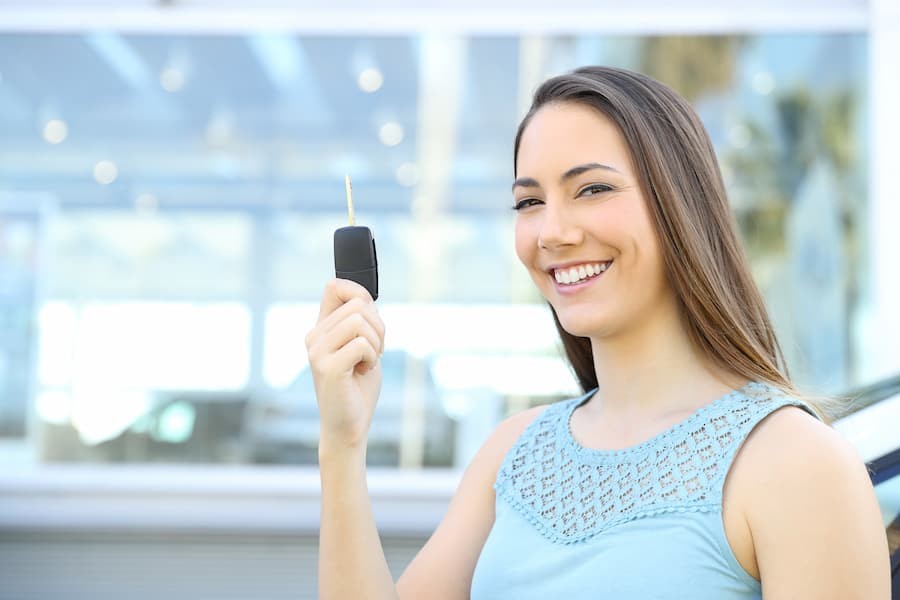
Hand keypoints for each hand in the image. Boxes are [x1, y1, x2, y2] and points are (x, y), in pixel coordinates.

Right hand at [305, 278, 385, 455]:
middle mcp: (314, 336)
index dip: (360, 294)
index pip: (335, 286)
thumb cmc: (357, 387)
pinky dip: (372, 357)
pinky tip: (362, 371)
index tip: (370, 319)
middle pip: (358, 304)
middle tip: (374, 352)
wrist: (349, 426)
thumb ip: (362, 321)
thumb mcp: (363, 346)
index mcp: (321, 328)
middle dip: (378, 327)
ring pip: (360, 321)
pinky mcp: (327, 367)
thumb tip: (365, 299)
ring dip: (376, 343)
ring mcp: (317, 351)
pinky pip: (361, 344)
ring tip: (367, 362)